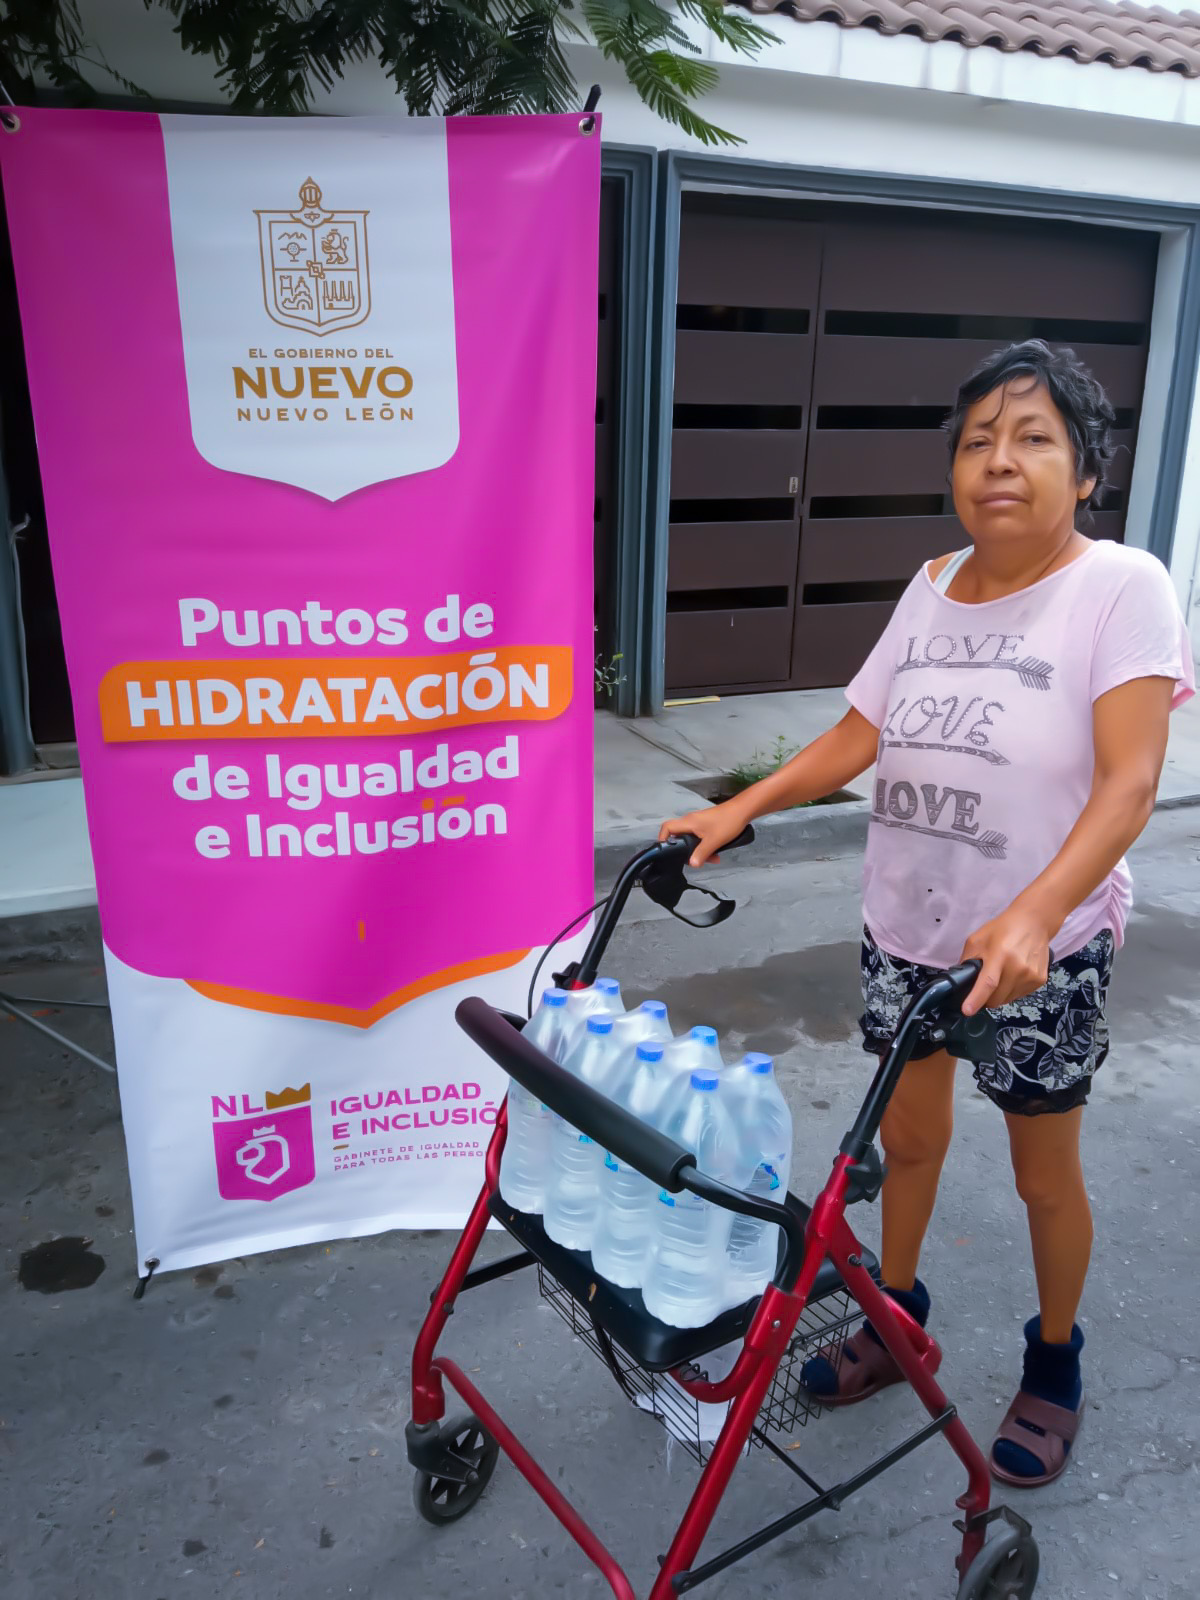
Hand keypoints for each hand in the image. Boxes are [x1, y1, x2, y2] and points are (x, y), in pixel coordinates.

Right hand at [658, 801, 750, 868]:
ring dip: (698, 850)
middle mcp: (690, 821)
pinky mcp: (706, 825)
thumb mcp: (714, 841)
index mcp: (688, 822)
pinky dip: (705, 846)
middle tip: (693, 860)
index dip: (663, 839)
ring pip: (691, 839)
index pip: (667, 828)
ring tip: (711, 859)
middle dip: (685, 850)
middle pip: (679, 836)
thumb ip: (701, 853)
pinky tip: (716, 854)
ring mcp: (698, 823)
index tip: (667, 852)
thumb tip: (692, 864)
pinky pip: (700, 838)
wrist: (742, 810)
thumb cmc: (727, 823)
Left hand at [960, 901, 1054, 1015]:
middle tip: (982, 986)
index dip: (976, 999)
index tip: (967, 1011)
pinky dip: (1011, 991)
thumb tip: (961, 980)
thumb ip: (967, 960)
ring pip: (1007, 1000)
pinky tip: (1013, 975)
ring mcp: (1031, 976)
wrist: (1034, 923)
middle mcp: (1018, 968)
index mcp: (1000, 956)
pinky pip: (1019, 995)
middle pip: (996, 998)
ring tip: (1001, 975)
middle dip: (985, 998)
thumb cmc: (1002, 929)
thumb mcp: (977, 939)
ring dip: (999, 995)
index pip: (988, 983)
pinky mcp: (1040, 980)